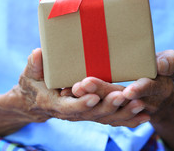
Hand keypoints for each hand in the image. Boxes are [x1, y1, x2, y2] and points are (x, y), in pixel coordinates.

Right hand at [0, 48, 146, 124]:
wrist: (34, 103)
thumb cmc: (32, 85)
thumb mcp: (29, 75)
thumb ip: (34, 65)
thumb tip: (38, 53)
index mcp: (55, 104)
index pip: (70, 106)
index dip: (82, 103)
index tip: (95, 96)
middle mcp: (71, 113)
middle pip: (93, 113)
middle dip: (109, 106)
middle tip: (125, 97)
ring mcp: (83, 114)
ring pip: (105, 118)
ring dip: (124, 114)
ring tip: (141, 106)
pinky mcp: (92, 113)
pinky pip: (111, 119)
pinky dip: (128, 119)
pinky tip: (145, 116)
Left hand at [70, 50, 173, 126]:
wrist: (158, 88)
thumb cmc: (163, 69)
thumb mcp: (171, 63)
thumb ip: (169, 63)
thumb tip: (161, 65)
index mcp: (157, 89)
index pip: (148, 89)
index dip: (139, 90)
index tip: (128, 91)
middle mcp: (140, 102)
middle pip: (120, 99)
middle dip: (103, 92)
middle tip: (86, 83)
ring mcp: (125, 108)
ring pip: (106, 107)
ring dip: (90, 99)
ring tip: (73, 89)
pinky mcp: (113, 108)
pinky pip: (98, 109)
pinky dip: (84, 102)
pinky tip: (70, 93)